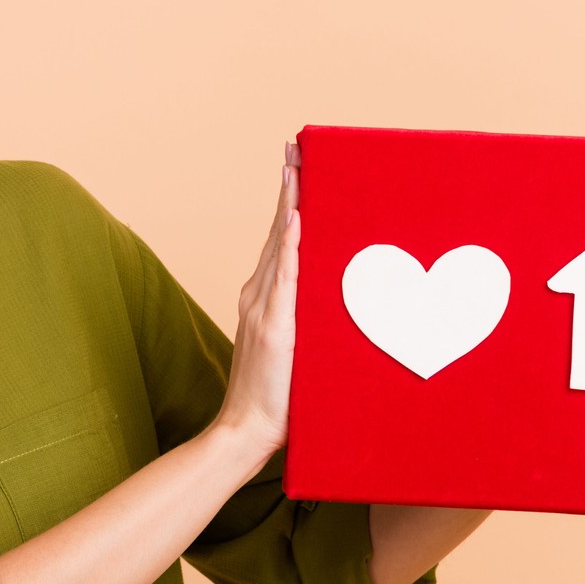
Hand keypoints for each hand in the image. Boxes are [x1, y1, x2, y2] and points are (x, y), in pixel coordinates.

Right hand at [211, 139, 301, 460]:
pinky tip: (297, 219)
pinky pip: (284, 278)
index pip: (282, 241)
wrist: (246, 433)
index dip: (289, 204)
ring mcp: (263, 310)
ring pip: (280, 247)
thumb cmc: (278, 401)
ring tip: (296, 168)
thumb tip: (338, 302)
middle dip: (288, 189)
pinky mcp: (273, 327)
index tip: (296, 168)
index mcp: (266, 301)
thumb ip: (307, 323)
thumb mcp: (298, 352)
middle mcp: (259, 297)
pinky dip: (290, 247)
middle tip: (294, 150)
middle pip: (278, 233)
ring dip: (289, 205)